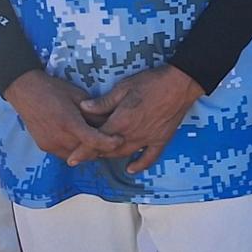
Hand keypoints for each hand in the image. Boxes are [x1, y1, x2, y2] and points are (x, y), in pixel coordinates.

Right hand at [3, 70, 123, 166]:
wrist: (25, 91)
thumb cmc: (53, 89)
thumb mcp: (78, 96)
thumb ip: (94, 112)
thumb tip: (110, 122)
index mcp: (69, 124)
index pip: (94, 141)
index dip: (110, 143)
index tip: (120, 140)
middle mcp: (59, 138)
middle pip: (87, 152)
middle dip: (101, 148)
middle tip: (112, 140)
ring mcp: (50, 144)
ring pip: (77, 156)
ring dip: (88, 151)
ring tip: (97, 141)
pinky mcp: (45, 147)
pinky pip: (66, 154)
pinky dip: (75, 150)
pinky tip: (81, 141)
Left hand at [78, 65, 204, 171]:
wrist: (180, 84)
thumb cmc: (151, 82)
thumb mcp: (124, 87)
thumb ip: (104, 102)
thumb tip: (84, 108)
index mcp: (121, 121)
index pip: (97, 140)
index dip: (83, 151)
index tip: (71, 159)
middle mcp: (132, 135)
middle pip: (109, 150)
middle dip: (94, 155)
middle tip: (82, 157)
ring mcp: (148, 139)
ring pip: (125, 154)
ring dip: (111, 157)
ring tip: (100, 158)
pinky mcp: (161, 139)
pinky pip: (149, 157)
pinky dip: (139, 165)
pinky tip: (131, 169)